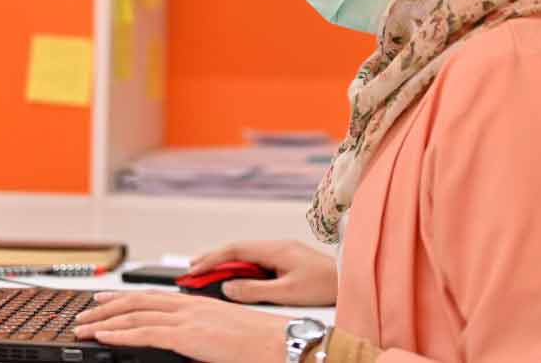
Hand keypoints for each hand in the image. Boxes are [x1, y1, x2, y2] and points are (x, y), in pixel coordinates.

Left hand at [74, 290, 288, 362]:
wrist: (277, 342)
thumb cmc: (257, 340)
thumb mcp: (221, 332)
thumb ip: (197, 332)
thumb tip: (181, 342)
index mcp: (195, 303)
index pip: (151, 298)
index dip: (124, 299)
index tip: (104, 301)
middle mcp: (187, 305)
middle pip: (137, 302)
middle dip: (107, 307)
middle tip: (84, 313)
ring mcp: (187, 318)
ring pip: (136, 314)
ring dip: (105, 320)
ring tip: (85, 326)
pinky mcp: (188, 336)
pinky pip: (146, 333)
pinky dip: (120, 334)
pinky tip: (104, 336)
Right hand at [189, 240, 336, 306]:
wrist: (348, 281)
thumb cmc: (322, 285)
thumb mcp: (286, 292)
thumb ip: (255, 290)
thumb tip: (228, 288)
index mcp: (274, 249)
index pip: (235, 250)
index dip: (213, 258)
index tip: (195, 268)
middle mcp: (275, 246)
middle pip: (237, 250)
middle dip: (213, 258)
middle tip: (192, 269)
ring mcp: (280, 252)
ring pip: (245, 255)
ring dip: (225, 263)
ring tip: (205, 272)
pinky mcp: (284, 260)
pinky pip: (255, 261)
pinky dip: (238, 267)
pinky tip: (231, 276)